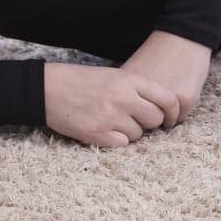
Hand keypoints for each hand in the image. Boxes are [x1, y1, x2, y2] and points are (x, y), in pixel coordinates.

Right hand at [42, 60, 180, 147]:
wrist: (48, 88)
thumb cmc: (82, 81)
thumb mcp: (114, 75)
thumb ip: (138, 89)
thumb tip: (161, 108)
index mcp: (130, 80)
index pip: (168, 99)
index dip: (172, 112)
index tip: (169, 119)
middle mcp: (123, 97)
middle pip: (155, 119)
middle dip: (149, 123)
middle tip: (135, 120)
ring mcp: (110, 116)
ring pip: (138, 134)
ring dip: (130, 132)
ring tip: (113, 121)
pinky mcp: (97, 133)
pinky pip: (122, 144)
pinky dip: (116, 141)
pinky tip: (104, 130)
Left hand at [120, 30, 212, 127]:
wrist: (182, 37)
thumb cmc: (157, 56)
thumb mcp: (133, 72)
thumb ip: (126, 94)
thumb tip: (123, 117)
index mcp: (128, 89)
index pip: (126, 119)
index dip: (134, 113)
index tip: (140, 100)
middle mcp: (145, 96)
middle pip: (145, 124)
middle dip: (150, 116)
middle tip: (156, 97)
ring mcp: (165, 98)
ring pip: (165, 123)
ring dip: (168, 114)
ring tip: (170, 91)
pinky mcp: (184, 98)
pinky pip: (181, 117)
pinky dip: (182, 109)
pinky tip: (181, 89)